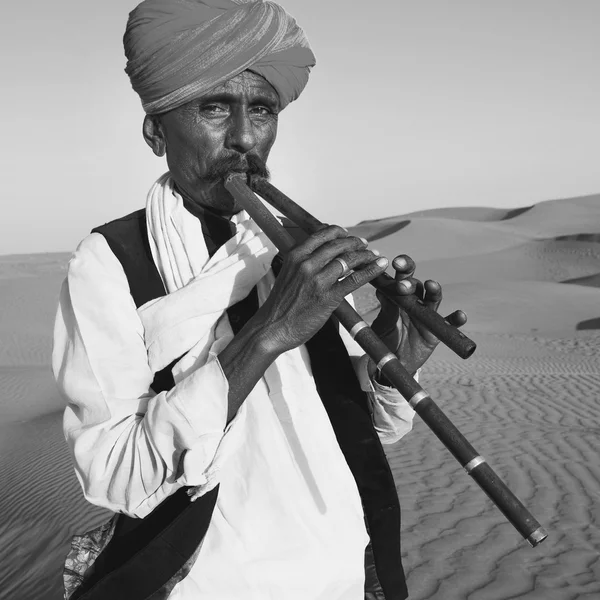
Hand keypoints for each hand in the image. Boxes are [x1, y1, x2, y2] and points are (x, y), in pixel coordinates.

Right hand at [257, 225, 388, 354]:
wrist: (272, 328)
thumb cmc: (281, 304)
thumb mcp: (288, 274)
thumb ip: (304, 262)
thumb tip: (322, 255)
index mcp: (295, 255)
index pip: (323, 234)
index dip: (341, 232)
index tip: (349, 236)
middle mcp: (306, 264)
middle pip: (339, 244)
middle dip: (356, 243)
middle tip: (365, 245)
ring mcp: (318, 280)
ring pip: (349, 259)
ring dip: (366, 255)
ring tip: (375, 256)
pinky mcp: (328, 297)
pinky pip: (355, 279)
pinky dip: (371, 270)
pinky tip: (380, 266)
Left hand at [369, 254, 466, 379]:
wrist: (393, 362)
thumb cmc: (385, 339)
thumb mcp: (383, 324)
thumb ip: (387, 308)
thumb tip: (383, 288)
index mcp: (399, 296)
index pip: (402, 277)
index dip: (402, 268)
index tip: (396, 262)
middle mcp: (415, 302)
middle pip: (417, 285)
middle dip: (411, 282)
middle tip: (403, 285)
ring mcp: (427, 315)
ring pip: (434, 298)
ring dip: (434, 290)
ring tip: (431, 285)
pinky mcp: (436, 331)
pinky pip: (449, 324)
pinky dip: (456, 319)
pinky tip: (460, 316)